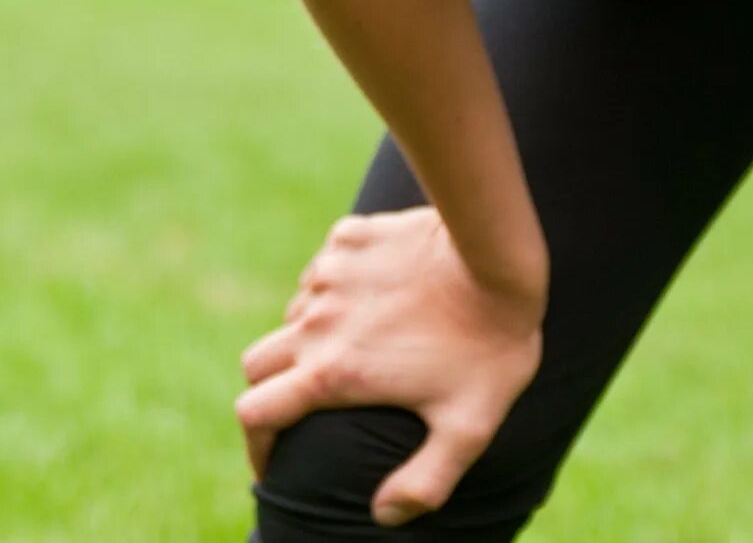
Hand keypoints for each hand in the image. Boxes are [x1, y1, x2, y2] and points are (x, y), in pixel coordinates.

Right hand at [235, 205, 544, 525]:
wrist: (496, 255)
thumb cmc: (488, 347)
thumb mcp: (468, 429)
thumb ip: (425, 482)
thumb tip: (384, 516)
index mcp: (333, 373)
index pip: (256, 414)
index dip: (257, 447)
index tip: (273, 465)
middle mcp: (316, 321)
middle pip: (258, 364)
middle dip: (271, 390)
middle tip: (307, 406)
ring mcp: (327, 274)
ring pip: (295, 314)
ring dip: (309, 336)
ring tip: (355, 347)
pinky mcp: (346, 238)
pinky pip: (324, 270)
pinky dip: (336, 289)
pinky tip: (377, 296)